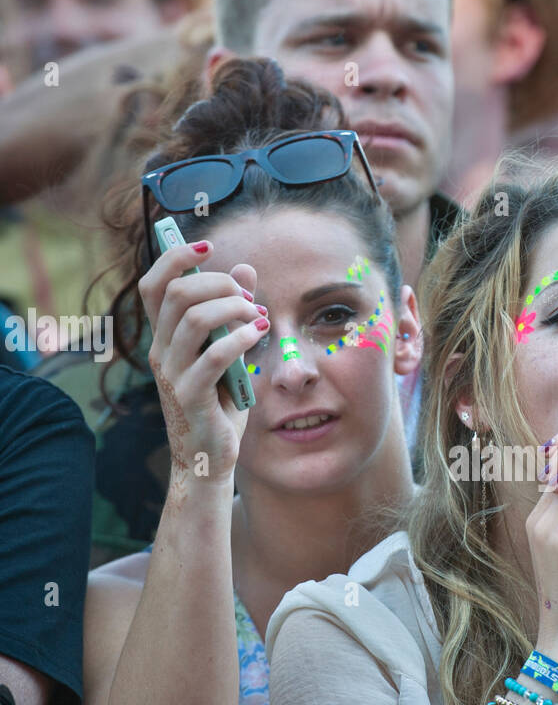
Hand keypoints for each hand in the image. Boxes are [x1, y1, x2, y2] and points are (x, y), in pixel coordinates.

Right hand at [139, 238, 267, 484]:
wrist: (208, 458)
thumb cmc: (217, 404)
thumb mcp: (227, 352)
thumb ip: (232, 314)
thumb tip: (245, 270)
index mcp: (164, 338)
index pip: (154, 284)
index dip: (176, 257)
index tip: (209, 246)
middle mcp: (161, 351)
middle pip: (177, 293)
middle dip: (219, 283)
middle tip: (249, 297)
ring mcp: (173, 374)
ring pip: (195, 318)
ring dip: (233, 308)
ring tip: (256, 317)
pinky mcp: (191, 396)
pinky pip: (214, 355)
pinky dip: (240, 337)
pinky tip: (256, 334)